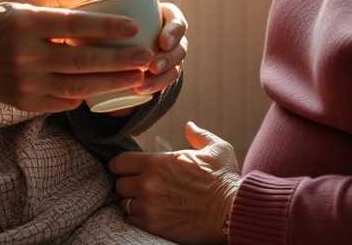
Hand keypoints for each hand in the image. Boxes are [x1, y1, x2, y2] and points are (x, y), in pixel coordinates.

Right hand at [0, 0, 156, 112]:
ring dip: (111, 83)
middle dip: (119, 60)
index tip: (133, 27)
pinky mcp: (24, 102)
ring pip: (77, 86)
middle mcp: (24, 54)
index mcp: (25, 22)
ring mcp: (24, 82)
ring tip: (137, 78)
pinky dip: (87, 96)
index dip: (106, 26)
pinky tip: (108, 90)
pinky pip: (63, 102)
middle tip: (147, 57)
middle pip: (81, 59)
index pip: (73, 25)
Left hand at [107, 0, 186, 96]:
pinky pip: (164, 83)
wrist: (111, 40)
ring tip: (143, 84)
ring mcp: (170, 57)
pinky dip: (154, 87)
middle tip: (153, 66)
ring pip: (175, 68)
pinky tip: (141, 92)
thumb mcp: (119, 5)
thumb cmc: (118, 16)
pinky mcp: (162, 73)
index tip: (162, 42)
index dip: (174, 32)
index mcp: (167, 17)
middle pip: (180, 48)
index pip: (178, 22)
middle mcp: (173, 38)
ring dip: (162, 77)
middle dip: (169, 59)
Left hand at [110, 122, 240, 244]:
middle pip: (119, 184)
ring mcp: (149, 206)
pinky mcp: (154, 225)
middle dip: (127, 184)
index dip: (122, 165)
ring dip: (132, 202)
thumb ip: (198, 135)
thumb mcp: (216, 149)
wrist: (232, 212)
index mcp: (157, 162)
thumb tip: (189, 126)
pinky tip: (150, 214)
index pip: (119, 162)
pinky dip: (138, 218)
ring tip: (145, 201)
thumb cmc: (224, 180)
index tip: (128, 168)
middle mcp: (148, 184)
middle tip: (139, 186)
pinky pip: (133, 220)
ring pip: (124, 204)